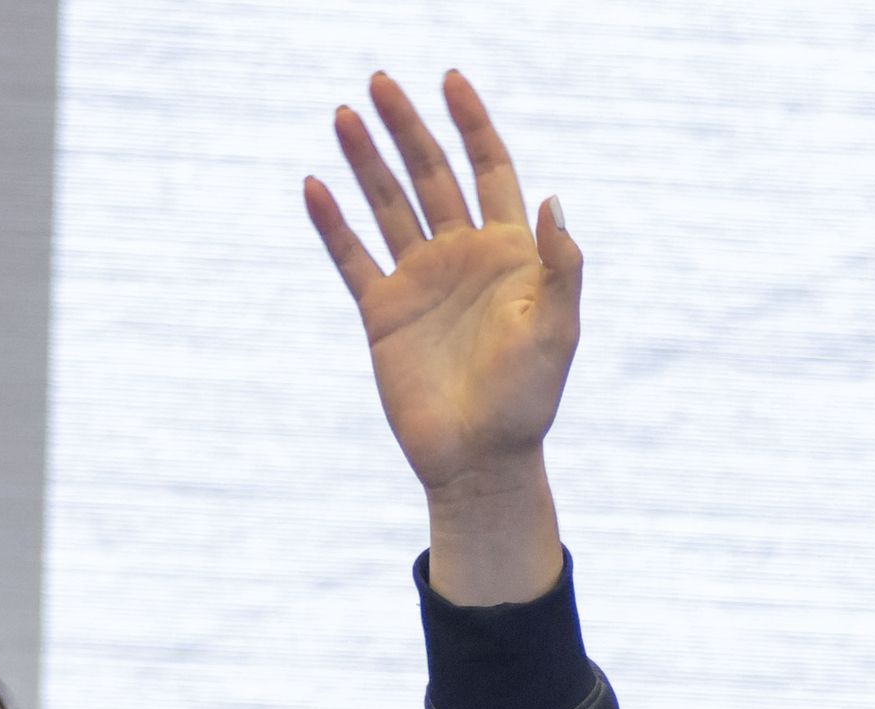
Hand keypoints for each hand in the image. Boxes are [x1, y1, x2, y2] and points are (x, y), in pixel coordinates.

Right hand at [306, 72, 577, 603]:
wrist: (480, 460)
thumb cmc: (527, 401)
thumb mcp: (557, 331)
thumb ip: (559, 267)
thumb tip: (551, 200)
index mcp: (507, 254)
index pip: (490, 170)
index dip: (473, 124)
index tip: (452, 81)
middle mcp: (461, 258)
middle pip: (431, 175)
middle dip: (408, 127)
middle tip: (380, 82)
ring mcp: (420, 283)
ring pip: (388, 205)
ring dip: (367, 161)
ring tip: (345, 115)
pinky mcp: (384, 314)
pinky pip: (353, 258)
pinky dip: (333, 224)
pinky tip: (315, 187)